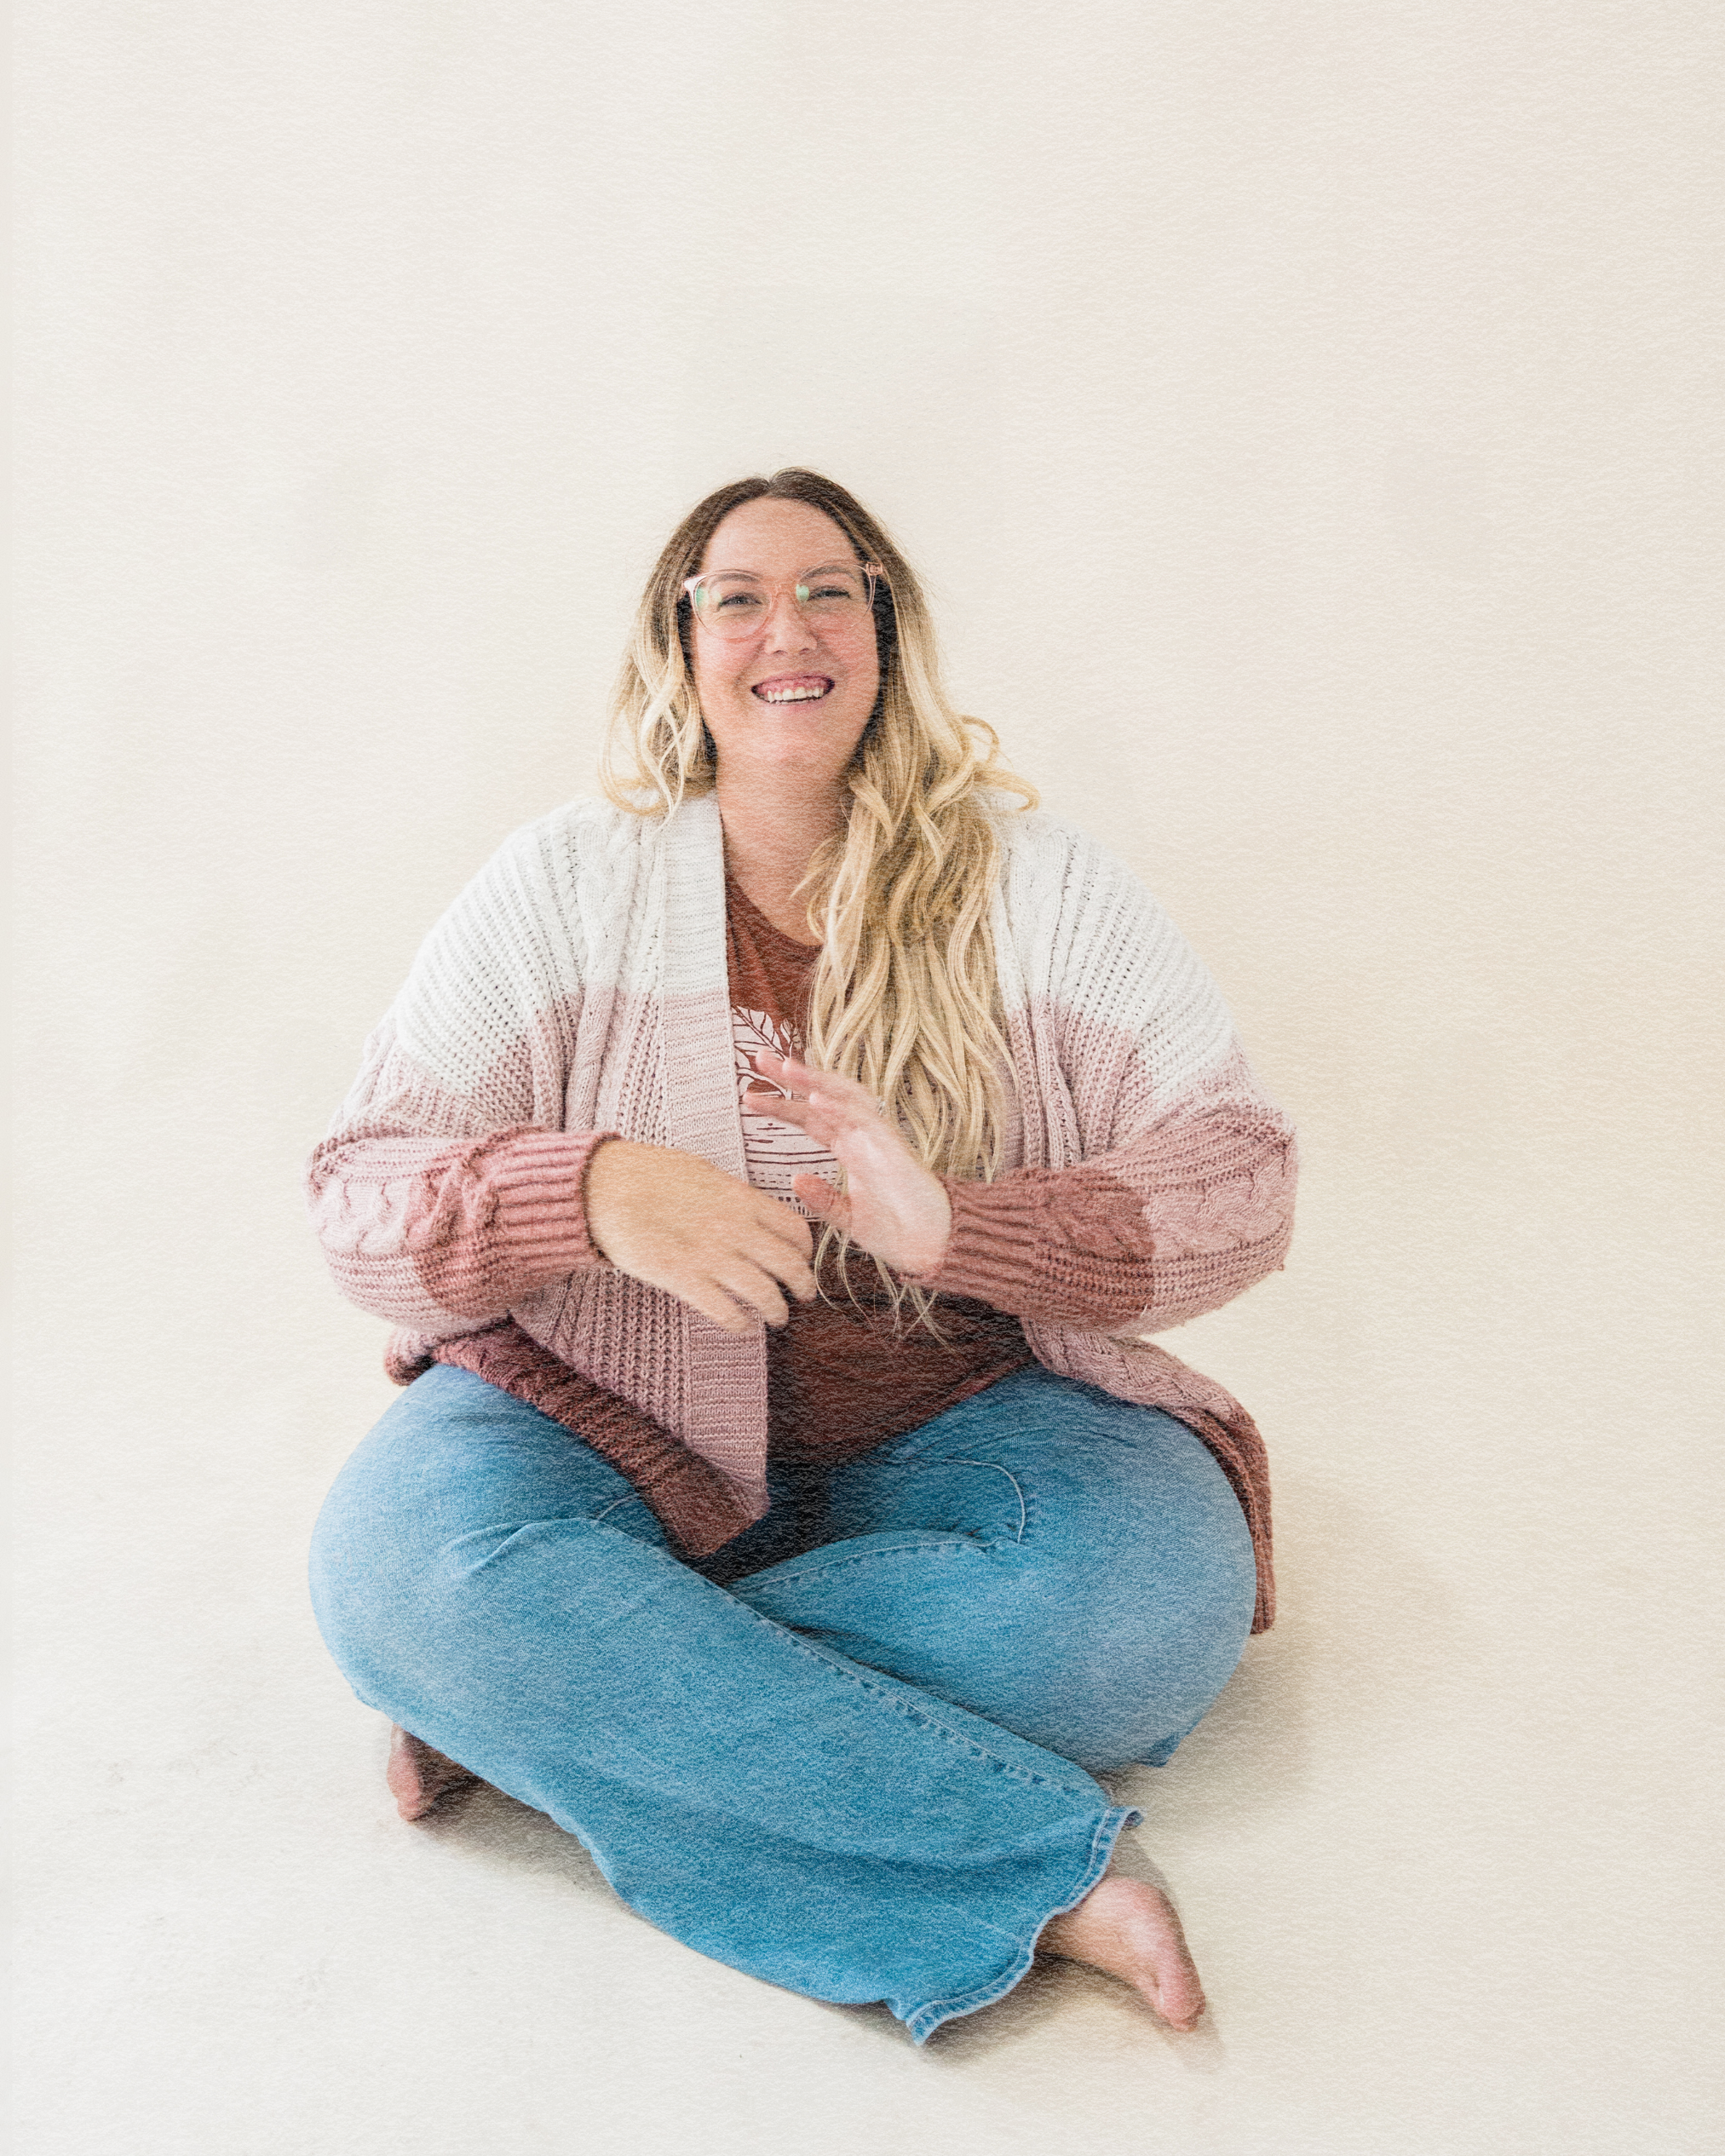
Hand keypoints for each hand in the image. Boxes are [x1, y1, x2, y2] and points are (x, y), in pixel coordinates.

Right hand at [584, 1139, 815, 1335]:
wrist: (604, 1187)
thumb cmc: (648, 1174)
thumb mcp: (703, 1173)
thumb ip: (732, 1196)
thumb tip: (751, 1209)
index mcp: (741, 1199)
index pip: (795, 1229)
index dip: (805, 1250)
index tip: (802, 1258)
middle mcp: (734, 1228)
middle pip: (790, 1266)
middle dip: (803, 1286)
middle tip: (802, 1295)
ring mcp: (710, 1255)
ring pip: (765, 1294)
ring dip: (776, 1311)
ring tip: (776, 1317)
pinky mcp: (683, 1279)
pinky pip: (726, 1311)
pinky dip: (741, 1324)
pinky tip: (741, 1326)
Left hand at [743, 1053, 952, 1276]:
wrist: (932, 1245)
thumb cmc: (897, 1231)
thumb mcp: (848, 1218)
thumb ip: (822, 1199)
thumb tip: (794, 1180)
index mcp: (852, 1149)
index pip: (811, 1118)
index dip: (781, 1106)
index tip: (749, 1096)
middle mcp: (863, 1136)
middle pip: (823, 1096)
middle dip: (792, 1077)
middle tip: (758, 1057)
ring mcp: (877, 1138)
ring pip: (843, 1097)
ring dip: (814, 1079)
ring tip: (784, 1066)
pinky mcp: (891, 1147)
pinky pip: (864, 1119)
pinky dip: (839, 1107)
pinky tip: (815, 1097)